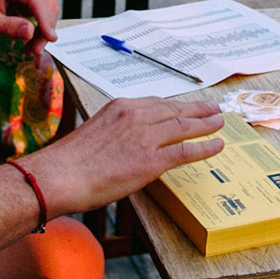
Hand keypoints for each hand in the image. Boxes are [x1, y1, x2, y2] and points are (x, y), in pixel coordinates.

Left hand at [0, 0, 57, 49]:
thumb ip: (10, 27)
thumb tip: (31, 32)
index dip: (46, 20)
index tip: (50, 39)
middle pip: (46, 3)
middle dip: (45, 28)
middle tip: (36, 51)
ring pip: (46, 9)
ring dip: (43, 30)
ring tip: (31, 49)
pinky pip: (40, 12)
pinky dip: (39, 28)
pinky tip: (29, 42)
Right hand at [23, 98, 224, 217]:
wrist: (60, 175)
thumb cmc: (69, 161)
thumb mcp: (95, 131)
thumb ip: (116, 130)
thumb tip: (127, 141)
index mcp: (120, 106)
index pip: (155, 103)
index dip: (175, 106)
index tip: (186, 107)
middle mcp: (135, 116)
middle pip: (174, 110)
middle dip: (196, 110)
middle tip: (213, 109)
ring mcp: (145, 137)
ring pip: (184, 127)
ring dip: (205, 125)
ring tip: (219, 123)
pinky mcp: (151, 160)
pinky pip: (184, 151)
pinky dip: (203, 147)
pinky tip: (216, 146)